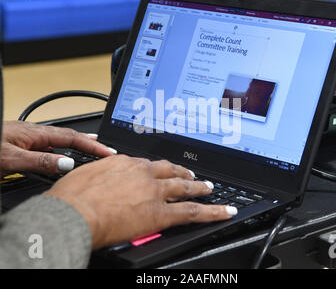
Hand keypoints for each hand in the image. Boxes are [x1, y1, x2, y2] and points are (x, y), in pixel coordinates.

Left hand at [0, 121, 114, 176]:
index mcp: (34, 134)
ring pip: (59, 141)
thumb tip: (67, 163)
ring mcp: (27, 139)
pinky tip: (63, 157)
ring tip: (93, 150)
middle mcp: (33, 134)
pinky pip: (49, 147)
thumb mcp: (9, 159)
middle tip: (107, 150)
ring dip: (78, 146)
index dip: (92, 145)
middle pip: (69, 136)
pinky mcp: (21, 146)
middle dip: (90, 142)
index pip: (71, 138)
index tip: (108, 153)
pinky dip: (63, 151)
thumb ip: (40, 161)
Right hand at [45, 156, 236, 248]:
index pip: (148, 164)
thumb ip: (101, 173)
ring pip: (184, 187)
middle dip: (183, 172)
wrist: (73, 213)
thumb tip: (102, 177)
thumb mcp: (85, 175)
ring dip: (198, 187)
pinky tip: (223, 212)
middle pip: (170, 171)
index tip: (161, 170)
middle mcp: (144, 173)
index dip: (158, 168)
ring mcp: (155, 191)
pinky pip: (193, 211)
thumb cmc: (71, 197)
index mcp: (126, 163)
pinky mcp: (161, 212)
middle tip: (192, 174)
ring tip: (208, 188)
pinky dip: (212, 211)